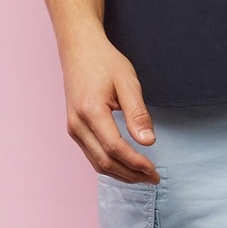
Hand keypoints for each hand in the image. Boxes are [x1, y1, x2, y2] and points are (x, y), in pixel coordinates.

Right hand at [62, 27, 158, 182]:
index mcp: (90, 111)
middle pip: (104, 161)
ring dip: (121, 174)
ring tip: (143, 176)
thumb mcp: (127, 82)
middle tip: (153, 178)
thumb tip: (148, 142)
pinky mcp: (74, 128)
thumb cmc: (104, 62)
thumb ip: (138, 113)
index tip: (154, 170)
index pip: (114, 148)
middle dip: (130, 174)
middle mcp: (77, 124)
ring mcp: (73, 128)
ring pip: (96, 163)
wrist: (79, 49)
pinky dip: (110, 165)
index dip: (135, 163)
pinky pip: (91, 155)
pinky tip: (126, 166)